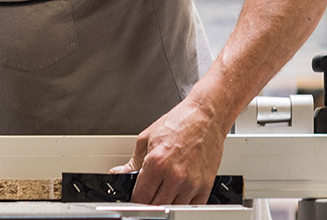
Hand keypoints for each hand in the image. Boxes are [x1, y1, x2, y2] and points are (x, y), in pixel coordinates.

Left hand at [111, 102, 227, 204]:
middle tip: (148, 195)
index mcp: (156, 163)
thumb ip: (132, 162)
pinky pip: (192, 207)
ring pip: (173, 209)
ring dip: (166, 205)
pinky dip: (183, 205)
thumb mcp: (147, 138)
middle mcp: (174, 176)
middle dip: (148, 203)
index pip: (140, 197)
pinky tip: (179, 195)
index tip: (136, 198)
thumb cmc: (180, 123)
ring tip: (164, 193)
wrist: (207, 116)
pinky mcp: (206, 186)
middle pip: (155, 206)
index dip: (135, 200)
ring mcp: (191, 183)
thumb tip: (120, 174)